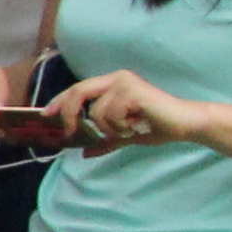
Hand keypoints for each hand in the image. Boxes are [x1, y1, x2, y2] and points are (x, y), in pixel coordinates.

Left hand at [45, 68, 192, 150]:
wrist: (184, 124)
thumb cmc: (156, 126)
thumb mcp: (125, 136)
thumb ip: (105, 141)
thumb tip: (84, 152)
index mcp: (112, 84)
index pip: (78, 89)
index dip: (60, 101)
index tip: (47, 114)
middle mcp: (117, 78)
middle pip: (79, 92)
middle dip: (70, 114)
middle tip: (71, 132)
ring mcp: (125, 83)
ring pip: (97, 112)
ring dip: (109, 129)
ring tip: (129, 130)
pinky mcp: (133, 92)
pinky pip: (111, 115)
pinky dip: (120, 127)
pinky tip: (136, 126)